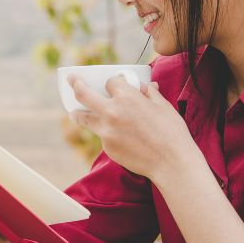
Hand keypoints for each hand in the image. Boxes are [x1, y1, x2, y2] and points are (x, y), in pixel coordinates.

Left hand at [67, 74, 197, 182]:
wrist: (170, 162)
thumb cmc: (172, 132)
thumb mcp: (163, 106)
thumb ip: (150, 93)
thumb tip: (146, 86)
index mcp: (126, 97)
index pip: (110, 82)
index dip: (113, 82)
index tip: (114, 84)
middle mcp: (111, 112)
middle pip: (83, 94)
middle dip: (75, 84)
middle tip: (72, 80)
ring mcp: (106, 131)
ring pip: (83, 118)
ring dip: (77, 113)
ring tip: (73, 112)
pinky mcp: (107, 147)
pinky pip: (101, 135)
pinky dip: (104, 132)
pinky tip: (113, 134)